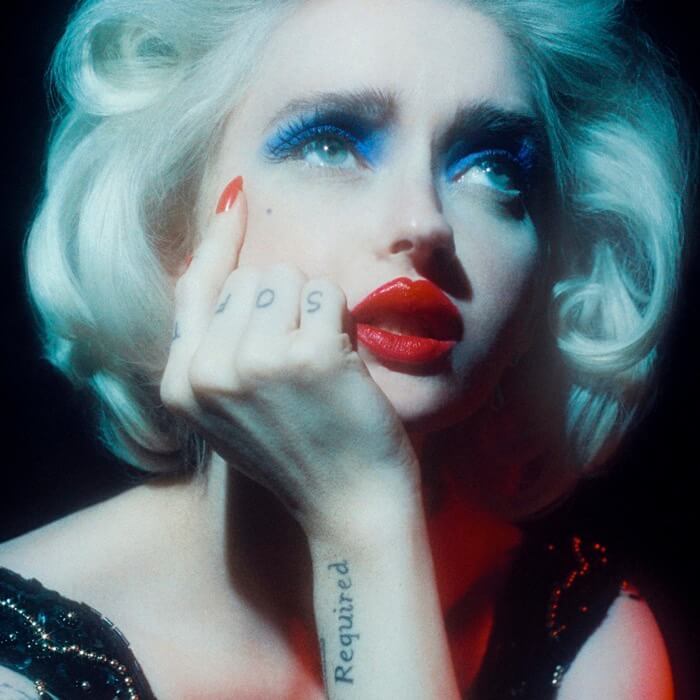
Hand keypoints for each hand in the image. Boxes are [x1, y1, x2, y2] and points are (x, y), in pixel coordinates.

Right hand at [160, 177, 420, 538]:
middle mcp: (207, 372)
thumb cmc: (299, 453)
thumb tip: (218, 263)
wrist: (349, 506)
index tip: (236, 200)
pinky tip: (343, 365)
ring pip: (287, 278)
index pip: (193, 287)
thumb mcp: (232, 410)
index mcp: (181, 386)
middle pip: (250, 279)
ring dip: (312, 311)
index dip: (218, 242)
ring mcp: (256, 363)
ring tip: (320, 365)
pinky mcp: (308, 356)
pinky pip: (326, 294)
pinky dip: (341, 320)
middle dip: (284, 304)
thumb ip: (214, 346)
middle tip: (301, 359)